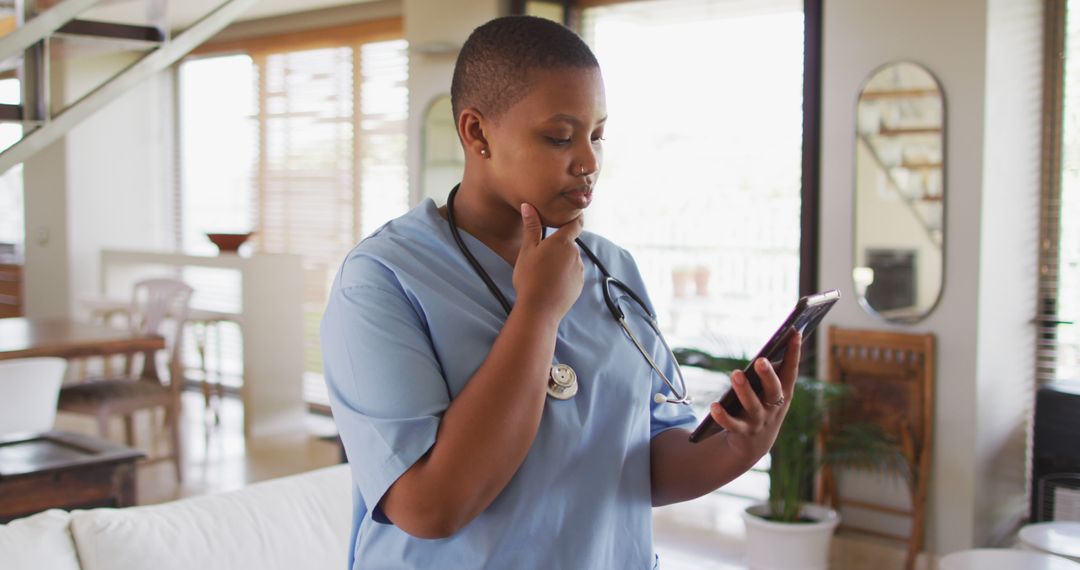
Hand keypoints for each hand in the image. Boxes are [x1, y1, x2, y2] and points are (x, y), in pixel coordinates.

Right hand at [512, 203, 583, 322]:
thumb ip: (532, 227)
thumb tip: (528, 206)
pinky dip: (564, 275)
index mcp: (563, 243)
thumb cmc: (529, 278)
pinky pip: (572, 274)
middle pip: (569, 244)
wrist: (539, 310)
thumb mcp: (527, 250)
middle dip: (558, 246)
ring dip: (561, 261)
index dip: (575, 217)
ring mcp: (579, 270)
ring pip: (570, 259)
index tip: (572, 214)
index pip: (576, 223)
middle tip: (541, 255)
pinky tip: (550, 283)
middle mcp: (575, 254)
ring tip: (543, 273)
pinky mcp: (579, 285)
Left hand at [709, 332, 802, 463]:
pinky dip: (722, 416)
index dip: (794, 353)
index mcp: (784, 393)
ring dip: (744, 390)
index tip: (794, 332)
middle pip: (773, 390)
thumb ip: (773, 371)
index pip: (791, 371)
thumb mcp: (771, 391)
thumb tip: (776, 340)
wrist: (754, 445)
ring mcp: (759, 420)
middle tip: (761, 359)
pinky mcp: (742, 432)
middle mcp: (774, 407)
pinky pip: (731, 424)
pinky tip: (714, 406)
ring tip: (735, 374)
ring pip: (752, 406)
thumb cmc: (763, 406)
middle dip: (768, 375)